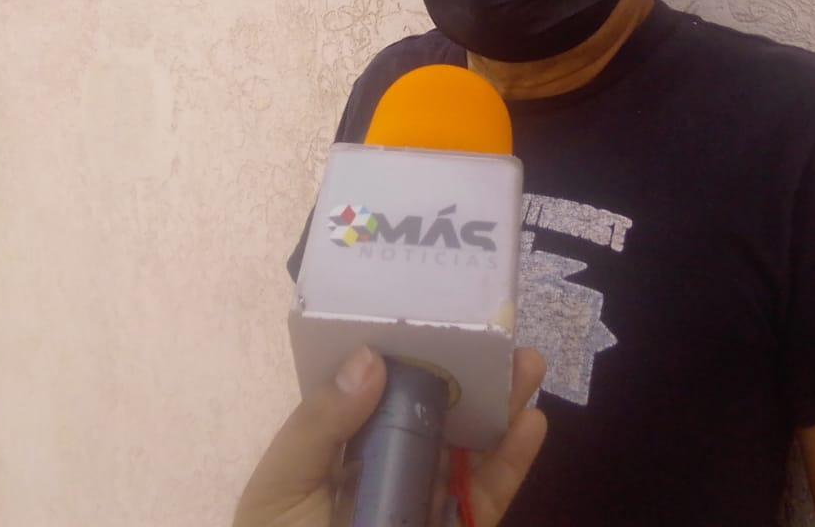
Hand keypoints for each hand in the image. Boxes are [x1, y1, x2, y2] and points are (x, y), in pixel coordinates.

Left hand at [233, 346, 547, 526]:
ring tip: (527, 365)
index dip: (410, 350)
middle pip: (436, 411)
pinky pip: (487, 497)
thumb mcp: (282, 483)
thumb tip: (370, 357)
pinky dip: (512, 462)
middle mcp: (389, 467)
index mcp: (343, 446)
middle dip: (469, 373)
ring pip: (470, 447)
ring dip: (503, 406)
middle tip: (499, 334)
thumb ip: (320, 424)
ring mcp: (424, 502)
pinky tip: (531, 425)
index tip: (439, 312)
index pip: (378, 389)